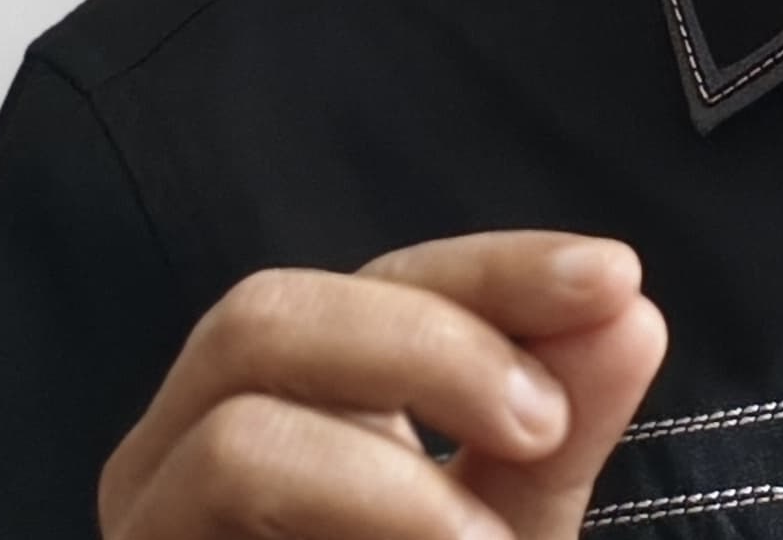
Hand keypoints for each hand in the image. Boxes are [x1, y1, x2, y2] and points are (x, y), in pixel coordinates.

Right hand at [99, 231, 668, 539]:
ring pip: (232, 434)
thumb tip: (630, 314)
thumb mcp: (506, 529)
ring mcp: (152, 532)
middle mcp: (190, 448)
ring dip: (388, 478)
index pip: (381, 281)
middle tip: (542, 424)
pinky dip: (351, 531)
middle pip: (266, 315)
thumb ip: (563, 429)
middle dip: (426, 344)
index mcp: (294, 401)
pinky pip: (216, 534)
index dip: (495, 268)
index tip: (612, 278)